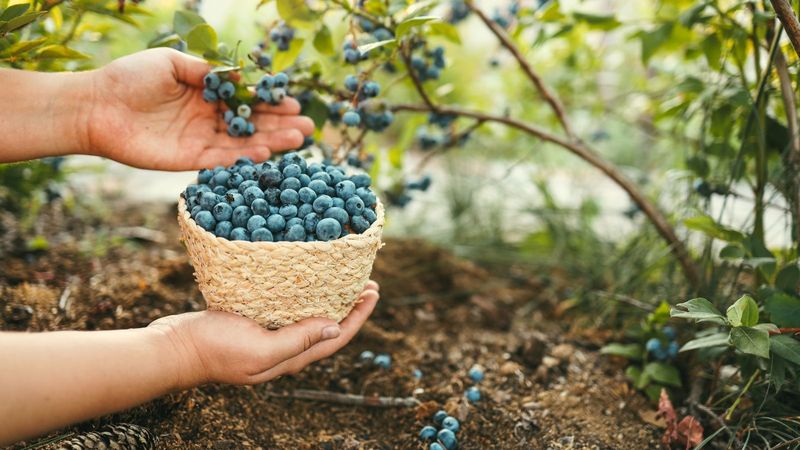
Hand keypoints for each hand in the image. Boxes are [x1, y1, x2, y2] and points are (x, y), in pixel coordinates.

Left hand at [84, 48, 313, 170]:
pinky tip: (268, 152)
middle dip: (280, 124)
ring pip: (244, 143)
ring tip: (299, 139)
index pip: (246, 99)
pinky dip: (245, 157)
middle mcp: (208, 118)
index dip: (270, 101)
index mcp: (206, 94)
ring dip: (272, 142)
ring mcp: (201, 140)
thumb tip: (241, 76)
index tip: (293, 101)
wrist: (97, 107)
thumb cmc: (129, 78)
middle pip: (252, 124)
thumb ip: (207, 71)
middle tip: (308, 126)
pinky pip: (224, 160)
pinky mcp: (190, 160)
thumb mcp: (171, 63)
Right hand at [148, 281, 379, 385]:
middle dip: (351, 306)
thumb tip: (335, 326)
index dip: (359, 316)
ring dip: (329, 298)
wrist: (174, 348)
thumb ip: (297, 340)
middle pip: (328, 326)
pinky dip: (302, 294)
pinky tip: (303, 279)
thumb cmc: (215, 350)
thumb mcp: (260, 348)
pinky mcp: (253, 322)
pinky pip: (286, 308)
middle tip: (366, 281)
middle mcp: (285, 349)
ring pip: (308, 317)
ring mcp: (268, 336)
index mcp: (291, 358)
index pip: (337, 336)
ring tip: (342, 278)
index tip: (374, 291)